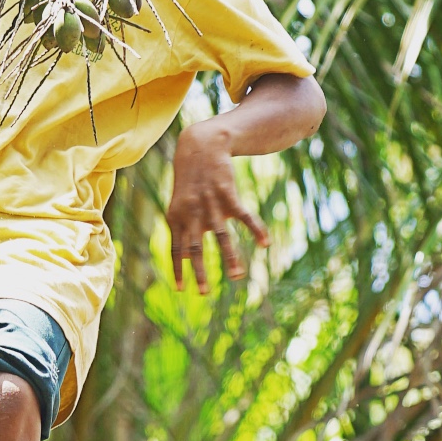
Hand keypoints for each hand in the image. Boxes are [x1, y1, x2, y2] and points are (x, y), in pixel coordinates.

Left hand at [167, 118, 268, 293]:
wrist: (200, 147)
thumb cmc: (189, 180)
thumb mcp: (179, 203)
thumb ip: (181, 228)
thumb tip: (185, 255)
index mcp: (177, 218)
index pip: (176, 249)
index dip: (178, 269)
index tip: (180, 289)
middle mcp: (192, 214)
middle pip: (196, 248)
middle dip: (200, 272)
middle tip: (204, 293)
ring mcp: (211, 205)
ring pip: (222, 237)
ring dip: (230, 258)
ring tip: (237, 277)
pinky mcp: (228, 195)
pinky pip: (244, 217)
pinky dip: (256, 230)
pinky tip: (265, 243)